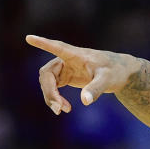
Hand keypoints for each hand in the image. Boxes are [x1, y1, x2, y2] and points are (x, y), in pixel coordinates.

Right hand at [26, 35, 141, 113]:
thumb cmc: (115, 71)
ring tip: (63, 110)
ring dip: (51, 97)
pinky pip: (53, 88)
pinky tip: (65, 108)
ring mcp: (64, 69)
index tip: (29, 38)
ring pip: (47, 82)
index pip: (57, 47)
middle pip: (47, 74)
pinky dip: (55, 98)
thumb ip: (96, 89)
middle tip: (58, 108)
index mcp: (75, 55)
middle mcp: (66, 60)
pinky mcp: (65, 77)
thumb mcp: (107, 80)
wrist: (120, 73)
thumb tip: (85, 101)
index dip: (43, 43)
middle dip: (49, 91)